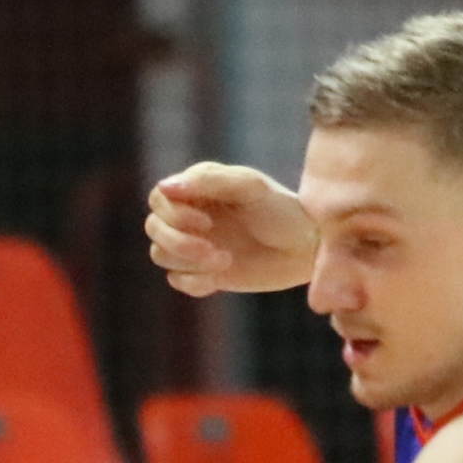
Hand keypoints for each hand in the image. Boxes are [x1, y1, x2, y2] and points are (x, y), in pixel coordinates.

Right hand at [146, 163, 318, 297]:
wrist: (307, 250)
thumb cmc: (283, 211)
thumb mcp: (250, 187)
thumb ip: (209, 181)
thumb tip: (165, 188)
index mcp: (199, 188)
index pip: (159, 198)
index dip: (173, 214)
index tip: (206, 223)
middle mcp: (192, 214)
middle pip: (154, 228)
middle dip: (178, 242)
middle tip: (213, 250)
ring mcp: (195, 244)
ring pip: (160, 254)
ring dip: (187, 261)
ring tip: (223, 261)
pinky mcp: (202, 272)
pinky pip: (176, 279)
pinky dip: (193, 282)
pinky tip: (219, 279)